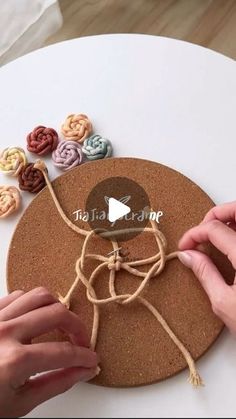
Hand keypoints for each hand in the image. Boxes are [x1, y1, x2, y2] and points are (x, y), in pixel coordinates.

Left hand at [0, 287, 97, 417]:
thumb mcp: (20, 403)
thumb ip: (56, 383)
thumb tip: (82, 372)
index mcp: (13, 361)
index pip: (63, 352)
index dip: (84, 356)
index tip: (91, 360)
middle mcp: (4, 333)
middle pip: (57, 314)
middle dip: (77, 328)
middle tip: (81, 342)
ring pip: (39, 295)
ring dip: (57, 308)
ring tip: (61, 325)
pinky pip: (17, 295)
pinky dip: (32, 303)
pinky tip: (36, 318)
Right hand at [178, 201, 235, 333]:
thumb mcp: (224, 303)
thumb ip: (204, 273)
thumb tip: (188, 254)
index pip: (215, 228)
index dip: (194, 233)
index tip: (185, 246)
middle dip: (215, 214)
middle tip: (202, 230)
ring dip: (230, 218)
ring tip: (215, 234)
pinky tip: (231, 241)